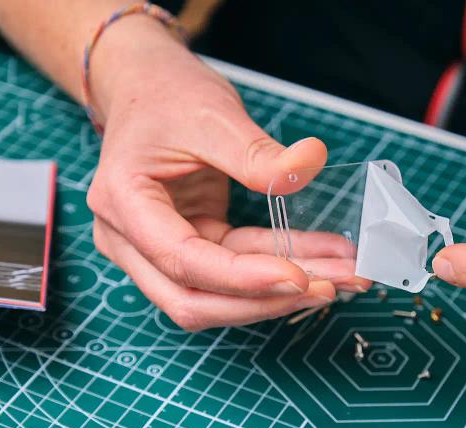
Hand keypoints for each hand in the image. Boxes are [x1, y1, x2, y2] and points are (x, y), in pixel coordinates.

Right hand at [85, 18, 367, 330]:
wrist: (146, 88)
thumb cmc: (166, 96)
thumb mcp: (213, 115)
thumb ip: (256, 151)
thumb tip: (308, 163)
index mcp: (123, 203)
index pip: (182, 260)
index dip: (242, 278)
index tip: (299, 277)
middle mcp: (129, 240)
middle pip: (194, 299)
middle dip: (264, 301)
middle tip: (329, 288)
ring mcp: (155, 251)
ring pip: (217, 296)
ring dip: (280, 292)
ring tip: (342, 276)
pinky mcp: (187, 250)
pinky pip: (234, 273)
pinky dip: (277, 269)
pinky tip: (323, 261)